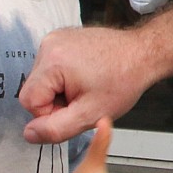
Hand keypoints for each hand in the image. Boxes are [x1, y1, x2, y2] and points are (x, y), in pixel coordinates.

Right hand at [21, 27, 153, 144]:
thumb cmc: (123, 80)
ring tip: (88, 87)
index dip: (51, 114)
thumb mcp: (90, 114)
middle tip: (85, 99)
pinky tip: (86, 76)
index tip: (77, 109)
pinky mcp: (62, 38)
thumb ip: (56, 129)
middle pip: (34, 90)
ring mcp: (55, 38)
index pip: (29, 102)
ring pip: (42, 80)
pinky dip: (65, 78)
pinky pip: (51, 68)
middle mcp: (49, 44)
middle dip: (56, 102)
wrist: (143, 54)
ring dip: (60, 91)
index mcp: (52, 61)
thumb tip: (29, 134)